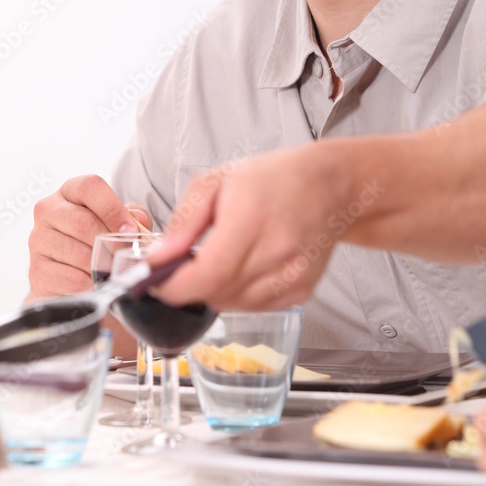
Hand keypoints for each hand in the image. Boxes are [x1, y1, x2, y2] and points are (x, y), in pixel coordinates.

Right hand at [27, 174, 151, 299]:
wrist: (69, 278)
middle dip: (111, 243)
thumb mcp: (116, 222)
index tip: (131, 231)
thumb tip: (138, 219)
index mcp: (69, 192)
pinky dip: (90, 283)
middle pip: (83, 222)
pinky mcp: (36, 270)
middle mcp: (48, 210)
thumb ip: (131, 216)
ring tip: (114, 270)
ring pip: (78, 253)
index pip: (90, 187)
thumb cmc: (96, 242)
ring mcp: (38, 240)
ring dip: (102, 266)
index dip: (114, 209)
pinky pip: (71, 278)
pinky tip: (97, 283)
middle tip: (126, 256)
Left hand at [149, 143, 349, 309]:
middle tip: (187, 261)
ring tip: (224, 254)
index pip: (206, 276)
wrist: (330, 185)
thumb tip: (157, 260)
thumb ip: (183, 223)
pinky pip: (255, 307)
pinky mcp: (303, 291)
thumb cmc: (271, 178)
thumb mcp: (216, 182)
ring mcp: (293, 275)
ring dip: (216, 288)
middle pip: (215, 293)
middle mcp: (277, 252)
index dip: (173, 286)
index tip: (155, 280)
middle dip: (190, 284)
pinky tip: (247, 264)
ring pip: (232, 305)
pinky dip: (240, 293)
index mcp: (251, 219)